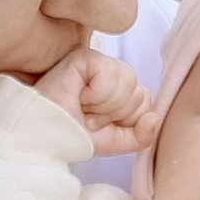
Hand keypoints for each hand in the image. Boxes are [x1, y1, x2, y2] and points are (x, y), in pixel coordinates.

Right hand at [31, 46, 155, 154]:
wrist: (46, 137)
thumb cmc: (74, 136)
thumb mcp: (115, 142)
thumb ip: (142, 136)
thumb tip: (154, 116)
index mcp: (121, 89)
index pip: (146, 100)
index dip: (125, 120)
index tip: (98, 124)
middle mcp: (112, 72)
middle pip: (139, 92)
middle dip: (113, 114)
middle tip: (87, 116)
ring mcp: (98, 63)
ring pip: (128, 83)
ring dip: (104, 106)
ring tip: (83, 107)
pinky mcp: (84, 57)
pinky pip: (110, 74)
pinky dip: (97, 94)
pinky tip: (79, 96)